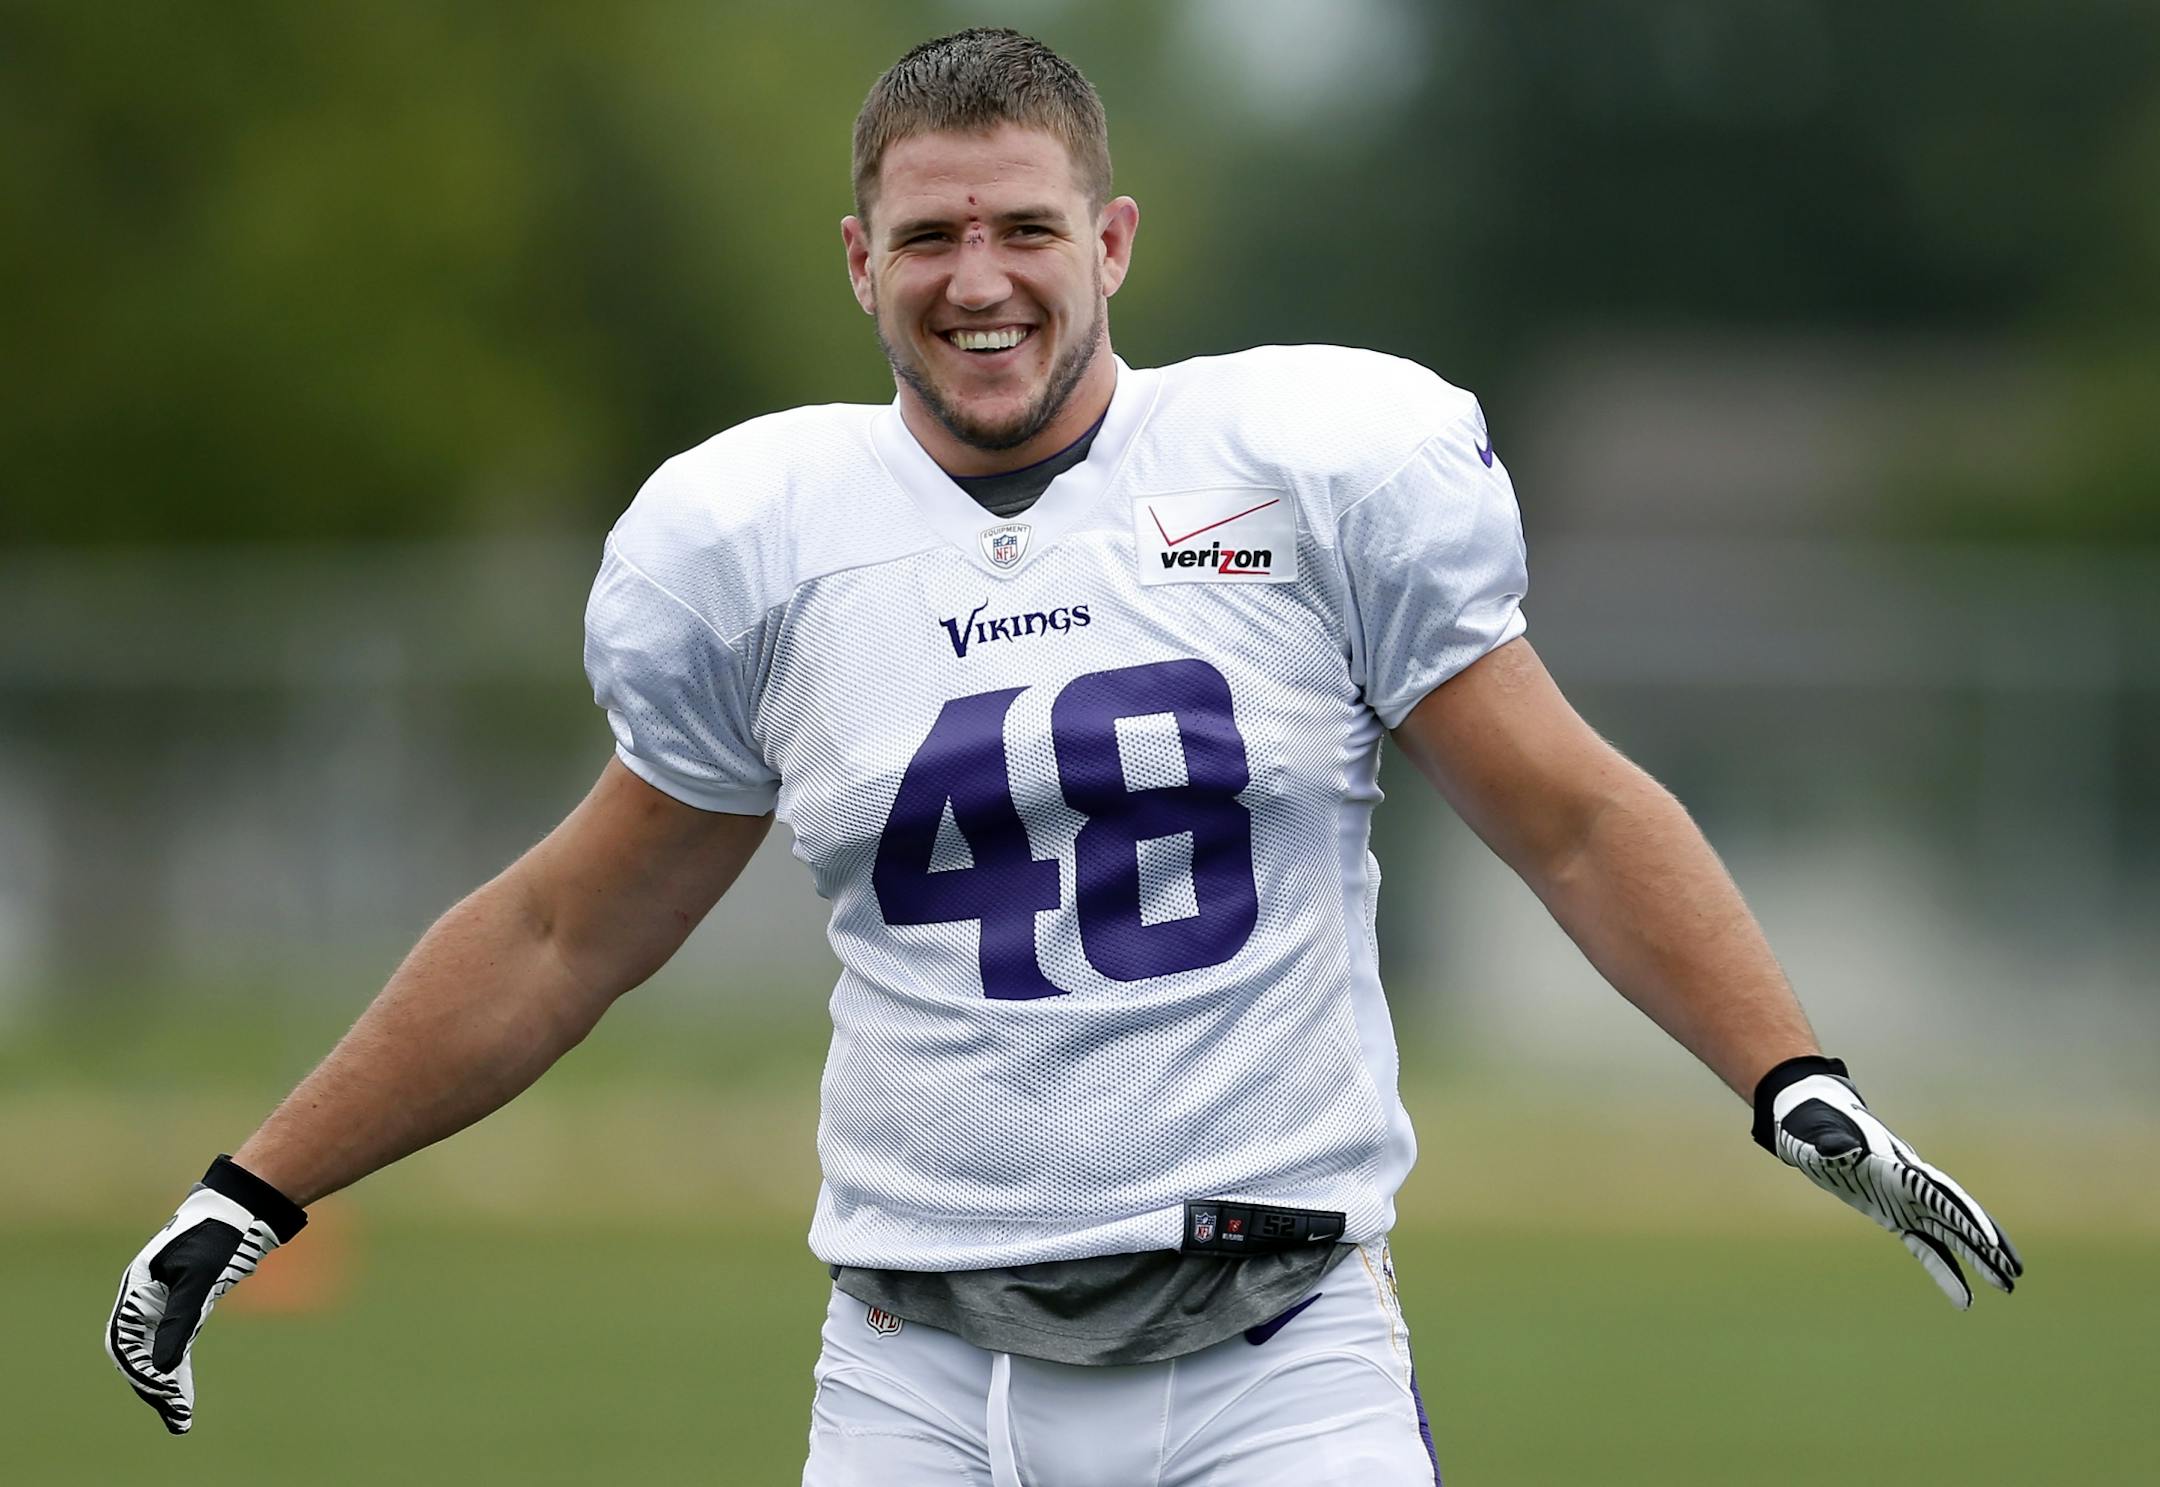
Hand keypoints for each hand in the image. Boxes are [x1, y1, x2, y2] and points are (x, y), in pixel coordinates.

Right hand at [105, 1155, 307, 1432]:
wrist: (242, 1206)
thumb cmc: (219, 1234)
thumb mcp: (200, 1276)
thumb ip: (181, 1319)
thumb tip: (165, 1365)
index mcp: (138, 1288)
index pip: (127, 1342)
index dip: (143, 1371)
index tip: (165, 1393)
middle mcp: (145, 1298)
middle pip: (138, 1352)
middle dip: (154, 1386)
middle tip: (177, 1417)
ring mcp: (163, 1302)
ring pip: (155, 1351)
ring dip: (165, 1383)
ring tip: (179, 1417)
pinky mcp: (183, 1304)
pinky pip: (173, 1343)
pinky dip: (177, 1367)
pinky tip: (183, 1389)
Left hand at [1755, 1056, 2022, 1308]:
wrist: (1811, 1124)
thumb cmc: (1814, 1126)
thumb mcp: (1817, 1136)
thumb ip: (1832, 1144)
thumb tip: (1838, 1150)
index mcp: (1897, 1167)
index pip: (1941, 1195)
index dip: (1965, 1216)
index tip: (1989, 1240)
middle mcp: (1911, 1186)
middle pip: (1958, 1216)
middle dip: (1986, 1241)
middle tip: (2016, 1270)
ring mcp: (1906, 1202)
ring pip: (1951, 1235)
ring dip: (1978, 1259)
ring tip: (2008, 1287)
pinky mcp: (1895, 1216)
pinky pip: (1927, 1247)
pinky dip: (1945, 1271)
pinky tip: (1965, 1299)